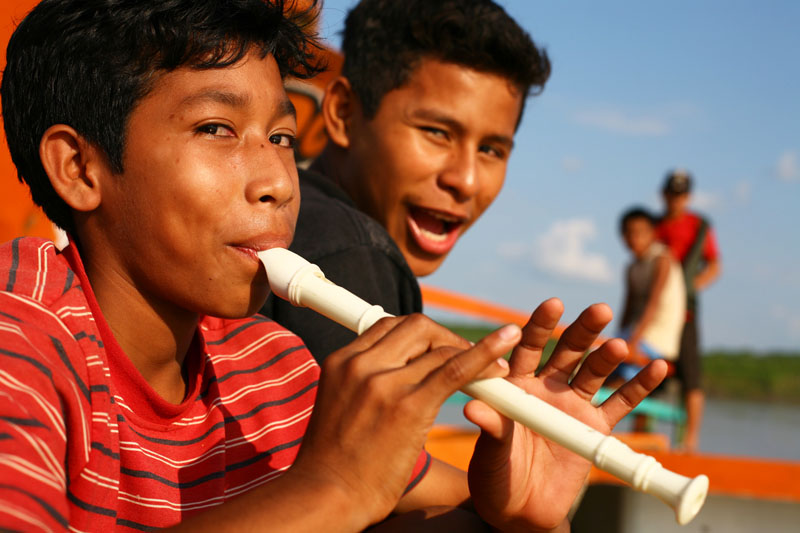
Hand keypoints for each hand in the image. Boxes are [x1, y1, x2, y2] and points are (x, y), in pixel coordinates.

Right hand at [289, 314, 518, 529]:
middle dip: (447, 338)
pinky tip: (507, 343)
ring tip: (498, 367)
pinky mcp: (409, 406)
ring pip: (439, 346)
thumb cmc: (336, 465)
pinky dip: (485, 353)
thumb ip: (365, 388)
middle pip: (416, 327)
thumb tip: (393, 387)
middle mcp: (361, 364)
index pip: (389, 327)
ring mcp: (384, 383)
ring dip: (472, 351)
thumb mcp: (341, 409)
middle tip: (469, 358)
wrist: (325, 497)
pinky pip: (454, 369)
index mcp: (342, 362)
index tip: (440, 349)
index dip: (422, 334)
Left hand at [465, 298, 666, 531]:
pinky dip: (639, 388)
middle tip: (599, 310)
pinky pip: (620, 406)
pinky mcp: (594, 429)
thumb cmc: (494, 475)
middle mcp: (546, 389)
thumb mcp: (489, 453)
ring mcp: (572, 406)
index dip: (540, 327)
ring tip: (620, 346)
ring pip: (594, 374)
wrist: (519, 509)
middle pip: (567, 353)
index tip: (553, 305)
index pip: (528, 349)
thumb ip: (490, 428)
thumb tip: (473, 407)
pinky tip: (659, 368)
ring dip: (609, 357)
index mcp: (516, 386)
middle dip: (583, 331)